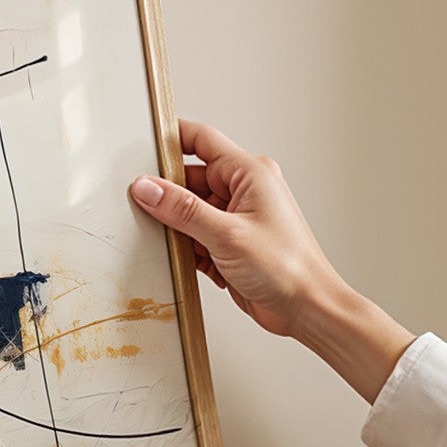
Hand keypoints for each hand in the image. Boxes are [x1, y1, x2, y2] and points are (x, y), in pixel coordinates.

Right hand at [130, 120, 413, 401]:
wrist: (306, 308)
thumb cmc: (287, 267)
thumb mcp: (226, 234)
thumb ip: (183, 209)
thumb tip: (147, 187)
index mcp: (249, 173)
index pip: (201, 140)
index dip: (171, 139)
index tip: (141, 145)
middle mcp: (243, 191)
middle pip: (189, 179)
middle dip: (166, 194)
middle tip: (140, 204)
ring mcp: (235, 218)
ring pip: (189, 210)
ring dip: (175, 225)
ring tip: (163, 238)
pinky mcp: (229, 244)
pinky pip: (195, 236)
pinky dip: (185, 247)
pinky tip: (181, 259)